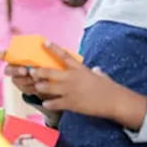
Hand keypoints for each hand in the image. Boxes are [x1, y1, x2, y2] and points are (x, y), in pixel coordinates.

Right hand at [0, 51, 53, 99]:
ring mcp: (16, 79)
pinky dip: (33, 88)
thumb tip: (44, 43)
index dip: (0, 55)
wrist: (51, 77)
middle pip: (8, 70)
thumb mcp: (43, 55)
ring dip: (27, 80)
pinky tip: (41, 85)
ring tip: (39, 78)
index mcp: (16, 57)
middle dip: (16, 70)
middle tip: (24, 71)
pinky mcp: (22, 88)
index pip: (5, 55)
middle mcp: (12, 68)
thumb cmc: (44, 61)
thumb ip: (40, 52)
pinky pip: (25, 89)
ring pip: (17, 81)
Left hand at [31, 43, 146, 129]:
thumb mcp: (100, 76)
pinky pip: (55, 103)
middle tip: (31, 71)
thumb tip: (95, 69)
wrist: (115, 101)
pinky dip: (48, 103)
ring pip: (48, 87)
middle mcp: (72, 78)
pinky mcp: (71, 103)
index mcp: (79, 69)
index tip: (43, 42)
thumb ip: (95, 71)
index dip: (52, 48)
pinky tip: (45, 102)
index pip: (63, 56)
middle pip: (50, 72)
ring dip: (40, 87)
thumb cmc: (109, 88)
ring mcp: (70, 91)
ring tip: (36, 87)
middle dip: (38, 72)